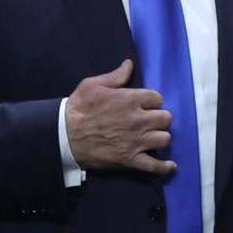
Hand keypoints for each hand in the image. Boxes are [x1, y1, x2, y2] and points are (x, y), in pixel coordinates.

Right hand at [64, 59, 176, 175]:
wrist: (62, 135)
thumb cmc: (77, 109)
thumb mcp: (92, 85)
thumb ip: (115, 76)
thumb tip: (129, 65)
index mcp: (131, 100)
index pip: (157, 98)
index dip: (152, 102)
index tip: (145, 105)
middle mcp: (138, 120)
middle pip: (165, 118)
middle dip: (158, 119)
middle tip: (149, 121)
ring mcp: (136, 141)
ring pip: (164, 139)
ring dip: (160, 138)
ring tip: (152, 137)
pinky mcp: (130, 159)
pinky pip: (154, 165)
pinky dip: (163, 167)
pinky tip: (170, 166)